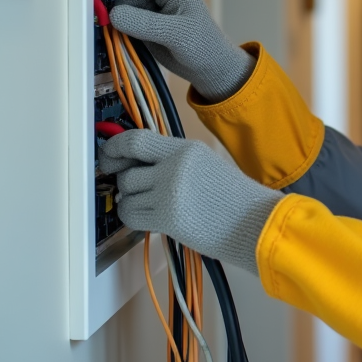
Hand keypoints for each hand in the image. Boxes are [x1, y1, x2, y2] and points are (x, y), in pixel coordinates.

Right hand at [96, 0, 255, 101]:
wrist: (211, 71)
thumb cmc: (204, 47)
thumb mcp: (175, 33)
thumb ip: (144, 23)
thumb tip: (114, 14)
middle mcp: (162, 0)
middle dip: (112, 0)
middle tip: (93, 8)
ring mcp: (154, 17)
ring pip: (125, 12)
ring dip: (113, 18)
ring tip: (101, 24)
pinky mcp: (148, 32)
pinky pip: (127, 27)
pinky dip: (117, 30)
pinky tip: (109, 35)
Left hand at [98, 130, 283, 274]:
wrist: (254, 221)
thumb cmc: (235, 198)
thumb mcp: (206, 164)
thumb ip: (174, 161)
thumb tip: (138, 165)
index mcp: (186, 148)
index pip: (136, 140)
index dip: (114, 147)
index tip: (107, 155)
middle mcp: (175, 166)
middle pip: (128, 171)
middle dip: (125, 182)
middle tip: (133, 190)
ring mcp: (170, 191)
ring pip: (127, 194)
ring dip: (130, 202)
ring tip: (147, 207)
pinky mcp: (168, 216)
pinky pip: (131, 215)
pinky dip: (133, 218)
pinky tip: (148, 219)